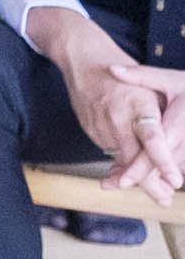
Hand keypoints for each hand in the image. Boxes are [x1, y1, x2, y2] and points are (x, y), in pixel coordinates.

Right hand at [40, 10, 184, 200]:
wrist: (83, 60)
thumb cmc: (126, 75)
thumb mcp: (151, 89)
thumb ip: (163, 118)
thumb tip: (178, 146)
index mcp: (139, 104)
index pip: (153, 138)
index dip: (163, 162)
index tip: (175, 181)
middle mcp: (118, 117)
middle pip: (134, 159)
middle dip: (150, 184)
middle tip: (166, 199)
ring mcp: (101, 125)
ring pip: (122, 160)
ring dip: (137, 176)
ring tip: (158, 190)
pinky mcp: (90, 130)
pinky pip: (111, 152)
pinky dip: (123, 162)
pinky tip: (132, 167)